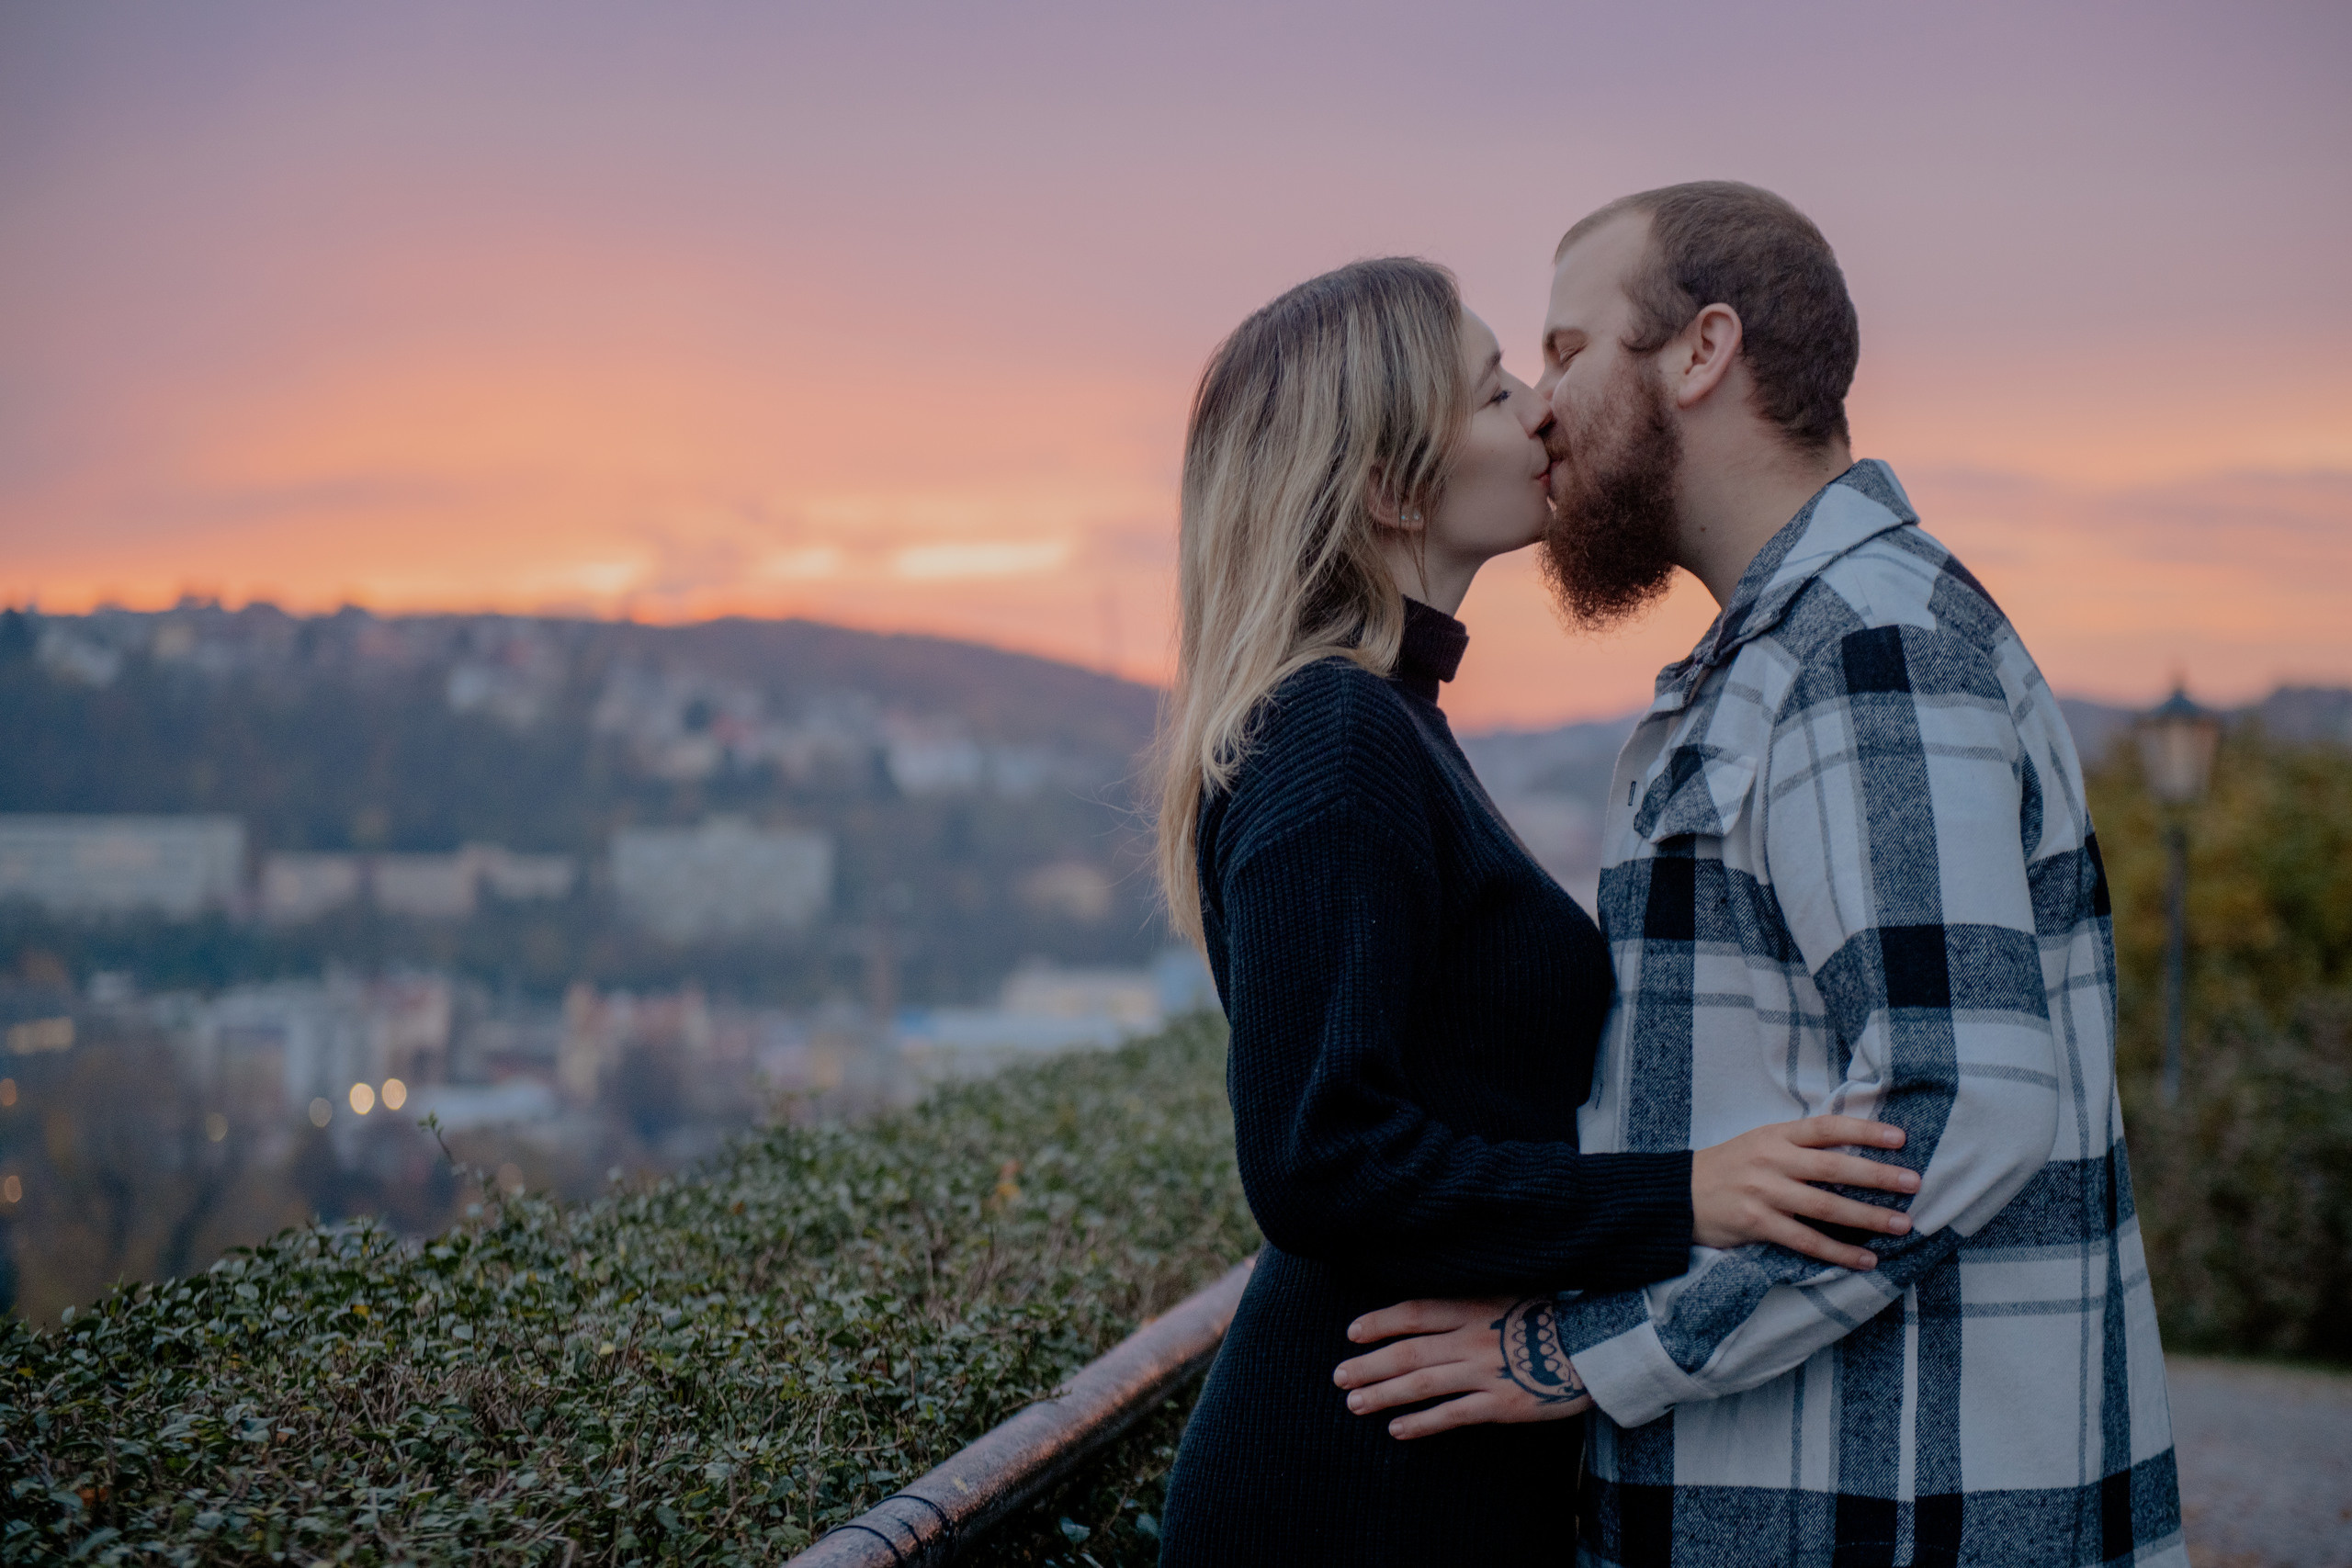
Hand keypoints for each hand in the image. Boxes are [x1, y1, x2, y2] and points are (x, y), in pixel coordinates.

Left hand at [1332, 1296, 1591, 1439]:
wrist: (1598, 1345)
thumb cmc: (1552, 1317)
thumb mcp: (1508, 1295)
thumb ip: (1471, 1302)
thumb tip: (1431, 1308)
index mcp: (1473, 1305)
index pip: (1414, 1311)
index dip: (1379, 1322)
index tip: (1351, 1333)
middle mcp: (1472, 1336)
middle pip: (1408, 1350)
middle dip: (1369, 1364)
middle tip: (1337, 1376)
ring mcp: (1485, 1371)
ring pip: (1422, 1383)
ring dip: (1384, 1394)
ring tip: (1354, 1403)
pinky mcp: (1502, 1404)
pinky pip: (1453, 1414)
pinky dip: (1422, 1423)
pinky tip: (1397, 1430)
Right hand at [1692, 1114, 1919, 1269]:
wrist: (1679, 1194)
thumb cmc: (1729, 1168)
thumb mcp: (1760, 1143)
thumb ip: (1799, 1145)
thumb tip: (1854, 1152)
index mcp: (1775, 1135)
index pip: (1827, 1127)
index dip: (1865, 1131)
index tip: (1901, 1139)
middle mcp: (1771, 1160)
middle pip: (1834, 1167)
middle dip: (1878, 1176)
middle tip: (1914, 1183)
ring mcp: (1763, 1192)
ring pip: (1825, 1206)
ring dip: (1868, 1217)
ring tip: (1902, 1225)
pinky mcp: (1756, 1223)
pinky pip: (1806, 1240)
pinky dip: (1839, 1251)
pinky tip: (1865, 1259)